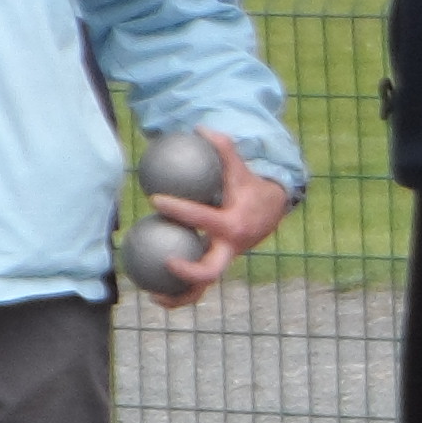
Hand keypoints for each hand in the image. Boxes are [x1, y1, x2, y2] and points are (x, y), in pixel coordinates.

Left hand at [139, 133, 294, 310]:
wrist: (270, 211)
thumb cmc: (248, 186)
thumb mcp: (240, 167)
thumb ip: (223, 149)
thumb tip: (201, 128)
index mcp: (234, 225)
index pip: (203, 219)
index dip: (180, 209)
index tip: (156, 200)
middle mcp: (230, 248)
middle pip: (211, 269)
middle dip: (188, 270)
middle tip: (164, 261)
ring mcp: (225, 260)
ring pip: (204, 285)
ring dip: (179, 295)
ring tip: (152, 294)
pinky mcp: (218, 265)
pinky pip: (198, 283)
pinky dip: (179, 290)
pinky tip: (154, 290)